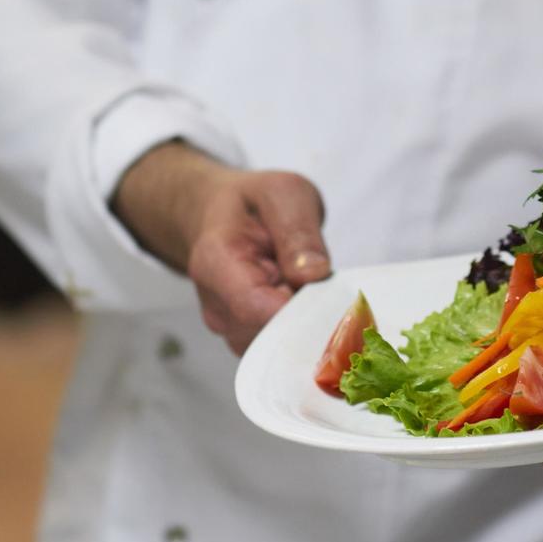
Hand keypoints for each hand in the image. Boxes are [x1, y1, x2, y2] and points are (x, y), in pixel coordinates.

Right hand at [112, 144, 330, 354]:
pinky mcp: (247, 340)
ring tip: (307, 282)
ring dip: (306, 320)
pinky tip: (302, 298)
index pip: (256, 308)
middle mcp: (216, 307)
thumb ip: (298, 230)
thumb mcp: (284, 194)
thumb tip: (314, 273)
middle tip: (322, 278)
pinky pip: (282, 348)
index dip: (298, 306)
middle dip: (307, 313)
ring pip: (281, 346)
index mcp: (215, 263)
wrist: (224, 217)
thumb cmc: (254, 204)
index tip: (326, 288)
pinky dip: (302, 328)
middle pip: (271, 334)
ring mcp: (230, 330)